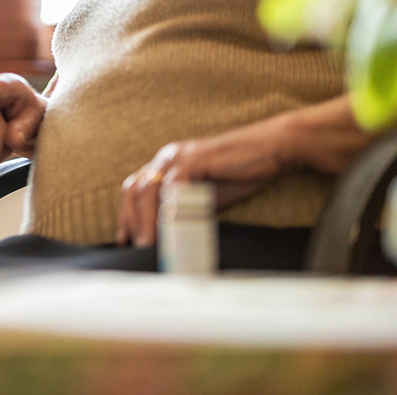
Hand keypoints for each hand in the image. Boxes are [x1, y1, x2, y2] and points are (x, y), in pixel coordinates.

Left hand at [116, 121, 290, 246]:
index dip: (127, 215)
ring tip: (149, 243)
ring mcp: (179, 156)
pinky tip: (171, 226)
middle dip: (130, 220)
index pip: (134, 189)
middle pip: (134, 189)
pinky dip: (170, 207)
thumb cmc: (241, 172)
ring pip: (149, 188)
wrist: (272, 148)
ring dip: (146, 219)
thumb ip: (187, 209)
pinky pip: (174, 185)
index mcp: (166, 165)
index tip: (124, 240)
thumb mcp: (206, 196)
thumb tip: (172, 236)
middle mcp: (167, 158)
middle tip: (135, 247)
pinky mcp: (195, 158)